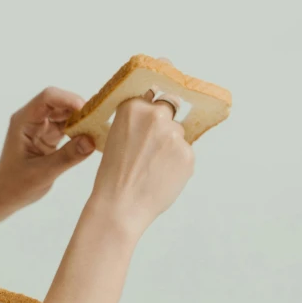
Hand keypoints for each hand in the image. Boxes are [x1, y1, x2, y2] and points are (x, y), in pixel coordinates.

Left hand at [0, 88, 94, 213]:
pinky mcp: (49, 136)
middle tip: (99, 121)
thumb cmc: (16, 185)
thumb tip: (91, 140)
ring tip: (98, 130)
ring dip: (82, 119)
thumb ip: (67, 157)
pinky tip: (91, 137)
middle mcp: (32, 119)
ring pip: (66, 113)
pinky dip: (81, 130)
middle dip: (80, 109)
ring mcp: (41, 126)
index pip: (47, 99)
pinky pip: (68, 126)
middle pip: (59, 102)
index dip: (68, 100)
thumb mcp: (42, 173)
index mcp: (23, 121)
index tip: (88, 111)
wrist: (5, 196)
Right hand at [90, 90, 194, 237]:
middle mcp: (156, 116)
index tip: (151, 120)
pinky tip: (161, 176)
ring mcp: (174, 135)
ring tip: (153, 168)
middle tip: (153, 147)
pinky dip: (178, 164)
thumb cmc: (113, 176)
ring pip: (179, 134)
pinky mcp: (188, 154)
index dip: (152, 110)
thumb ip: (137, 122)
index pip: (152, 96)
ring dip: (171, 147)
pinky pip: (186, 154)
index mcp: (133, 107)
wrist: (120, 205)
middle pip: (170, 111)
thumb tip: (158, 116)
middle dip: (164, 125)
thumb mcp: (116, 137)